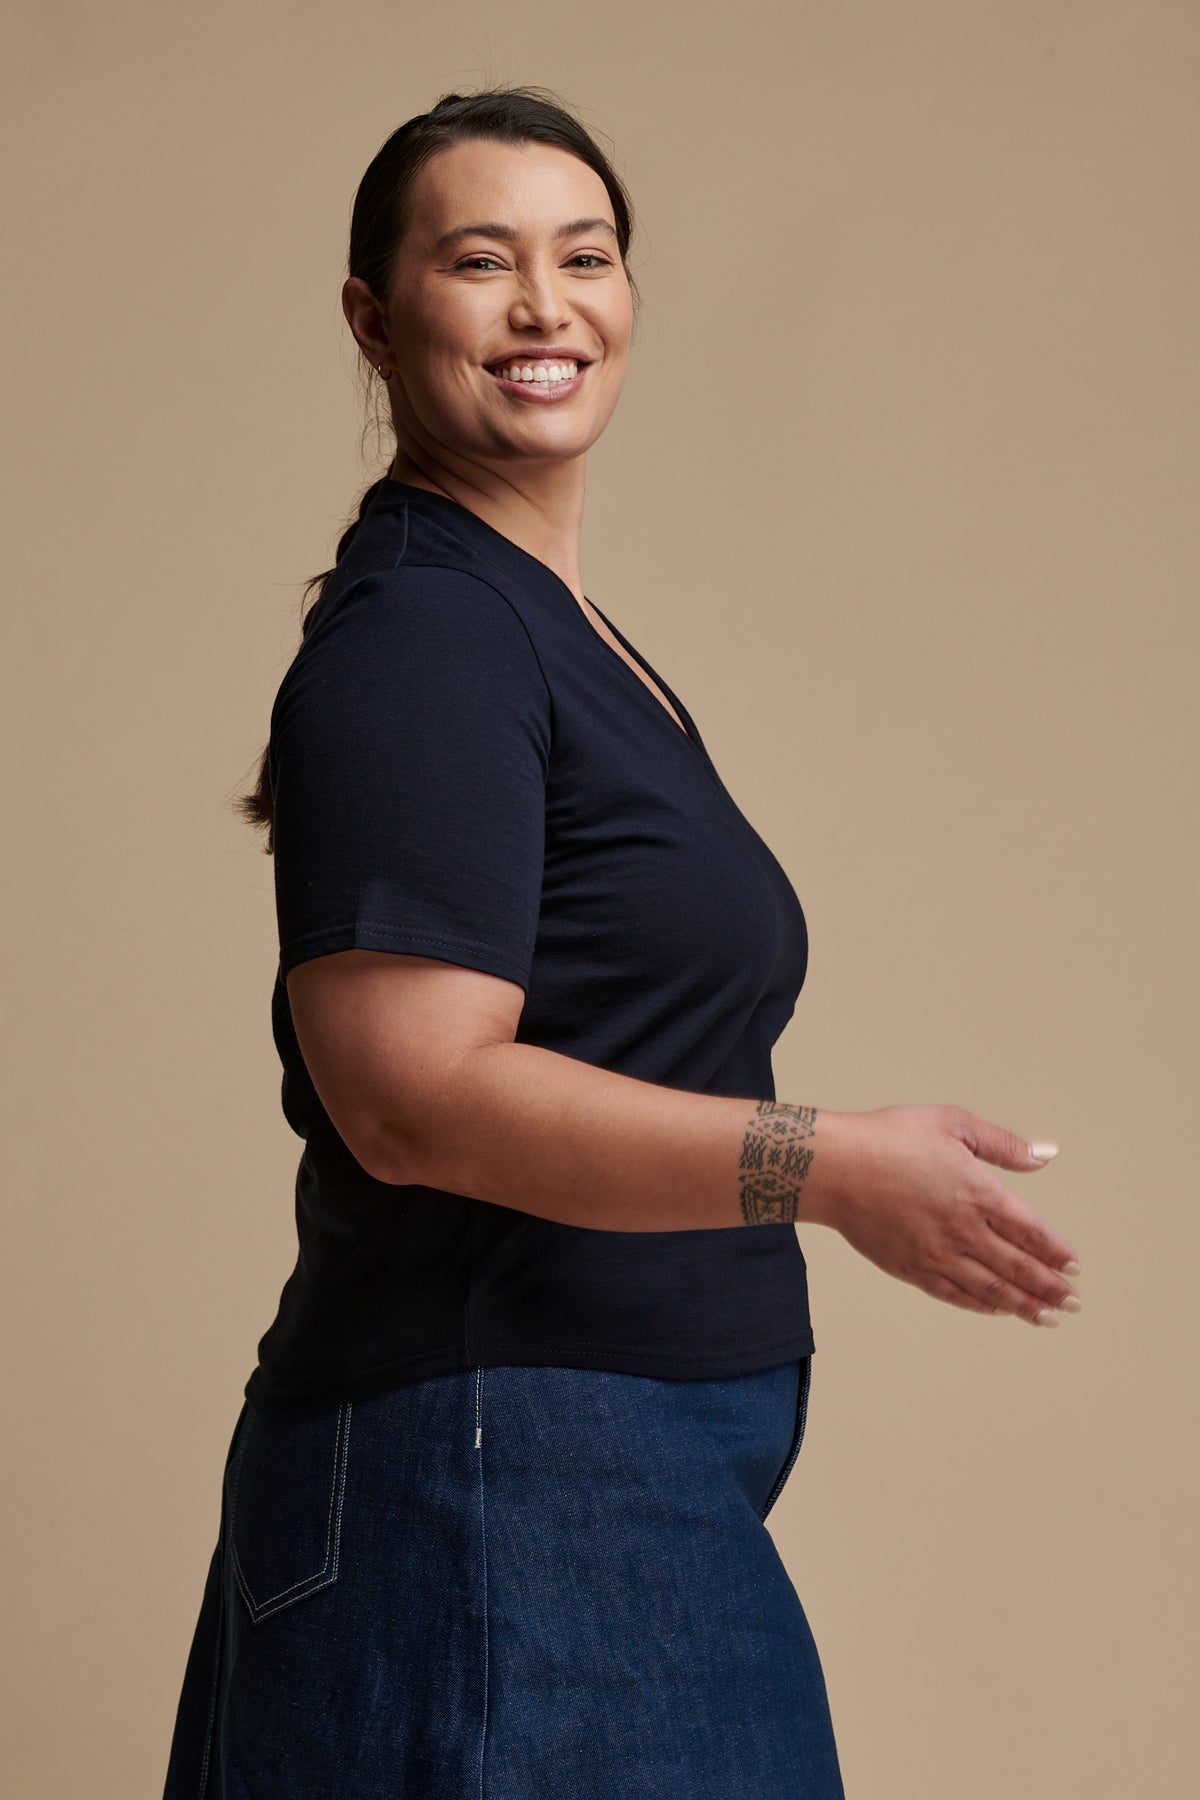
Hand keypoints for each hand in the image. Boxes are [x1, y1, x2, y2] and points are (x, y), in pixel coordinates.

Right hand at [829, 1104, 1081, 1324]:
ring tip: (1048, 1318)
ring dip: (1024, 1305)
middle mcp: (964, 1230)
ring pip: (991, 1288)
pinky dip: (982, 1304)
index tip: (1075, 1267)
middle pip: (1018, 1267)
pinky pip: (955, 1294)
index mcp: (979, 1193)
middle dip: (1051, 1288)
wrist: (835, 1167)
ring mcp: (937, 1254)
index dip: (1056, 1252)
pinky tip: (997, 1308)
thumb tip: (1045, 1155)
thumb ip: (1002, 1143)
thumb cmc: (890, 1137)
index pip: (1031, 1232)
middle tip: (1074, 1303)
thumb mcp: (952, 1123)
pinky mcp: (911, 1268)